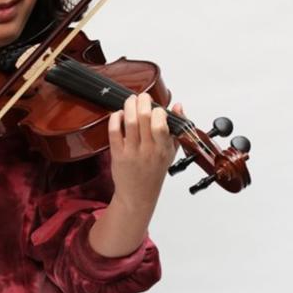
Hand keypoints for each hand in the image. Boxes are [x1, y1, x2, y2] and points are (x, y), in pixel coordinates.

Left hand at [107, 93, 183, 209]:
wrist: (138, 195)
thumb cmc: (154, 172)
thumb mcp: (171, 152)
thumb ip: (176, 129)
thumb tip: (178, 106)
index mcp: (163, 149)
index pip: (161, 124)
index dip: (158, 110)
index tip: (156, 107)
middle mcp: (148, 150)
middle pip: (144, 118)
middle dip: (142, 101)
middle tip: (142, 97)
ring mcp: (132, 152)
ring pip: (129, 122)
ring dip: (129, 106)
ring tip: (130, 100)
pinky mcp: (117, 154)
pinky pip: (114, 132)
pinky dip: (115, 118)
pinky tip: (118, 114)